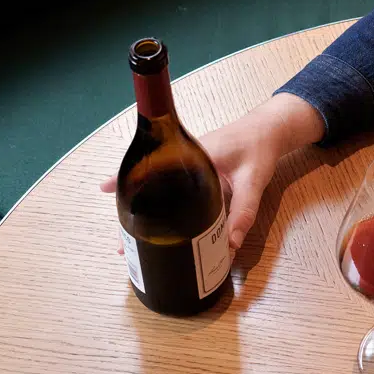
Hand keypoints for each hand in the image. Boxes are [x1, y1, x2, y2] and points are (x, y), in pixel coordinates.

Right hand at [100, 93, 324, 256]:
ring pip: (159, 190)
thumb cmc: (260, 147)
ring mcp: (187, 166)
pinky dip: (161, 206)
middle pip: (150, 185)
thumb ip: (243, 212)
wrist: (269, 128)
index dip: (127, 181)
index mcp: (192, 155)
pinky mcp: (195, 174)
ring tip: (130, 241)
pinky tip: (151, 224)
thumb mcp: (254, 180)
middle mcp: (183, 159)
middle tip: (120, 244)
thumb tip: (229, 245)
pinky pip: (172, 191)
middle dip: (132, 212)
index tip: (104, 192)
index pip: (151, 168)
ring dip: (144, 211)